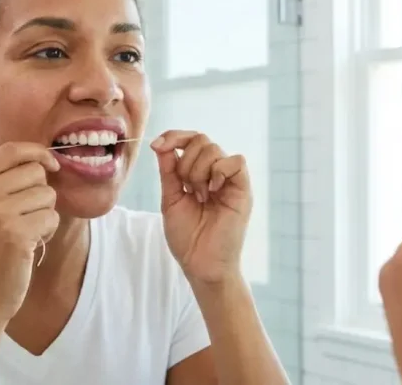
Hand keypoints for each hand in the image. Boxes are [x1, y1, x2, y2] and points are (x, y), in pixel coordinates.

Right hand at [0, 142, 60, 325]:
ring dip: (45, 215)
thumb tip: (40, 159)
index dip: (38, 152)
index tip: (52, 165)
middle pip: (35, 171)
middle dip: (41, 193)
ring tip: (25, 235)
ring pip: (47, 194)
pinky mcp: (15, 234)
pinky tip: (30, 247)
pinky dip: (47, 232)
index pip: (10, 150)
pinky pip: (51, 217)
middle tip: (27, 219)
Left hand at [152, 130, 251, 284]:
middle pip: (202, 140)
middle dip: (186, 162)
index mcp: (199, 173)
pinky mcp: (243, 189)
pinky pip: (236, 161)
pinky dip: (219, 171)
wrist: (201, 264)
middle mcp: (216, 173)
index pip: (190, 140)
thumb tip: (161, 144)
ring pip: (214, 149)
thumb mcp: (171, 198)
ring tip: (200, 196)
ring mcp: (230, 180)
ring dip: (198, 171)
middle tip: (187, 188)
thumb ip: (169, 170)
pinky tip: (213, 190)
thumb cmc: (187, 237)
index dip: (174, 137)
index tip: (157, 145)